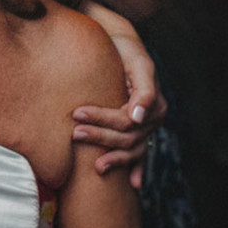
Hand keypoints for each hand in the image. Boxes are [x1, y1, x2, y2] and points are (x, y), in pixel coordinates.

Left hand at [76, 1, 166, 188]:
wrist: (121, 42)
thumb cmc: (125, 49)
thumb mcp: (136, 62)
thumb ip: (143, 89)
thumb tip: (138, 116)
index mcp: (153, 102)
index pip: (125, 120)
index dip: (101, 119)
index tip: (76, 113)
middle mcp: (153, 117)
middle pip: (126, 136)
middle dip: (101, 137)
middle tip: (74, 134)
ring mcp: (147, 126)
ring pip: (131, 149)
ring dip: (115, 158)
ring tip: (95, 166)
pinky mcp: (138, 129)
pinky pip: (140, 152)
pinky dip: (137, 168)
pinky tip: (132, 185)